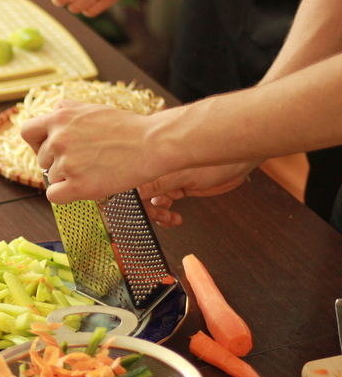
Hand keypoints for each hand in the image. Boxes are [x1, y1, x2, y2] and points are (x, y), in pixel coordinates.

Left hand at [21, 99, 160, 202]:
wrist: (151, 144)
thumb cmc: (127, 128)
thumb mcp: (93, 109)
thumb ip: (69, 109)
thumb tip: (56, 109)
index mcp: (60, 119)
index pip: (27, 132)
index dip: (37, 142)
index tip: (50, 148)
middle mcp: (58, 140)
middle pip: (42, 160)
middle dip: (58, 162)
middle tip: (84, 161)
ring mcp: (67, 163)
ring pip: (52, 178)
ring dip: (68, 177)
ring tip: (94, 169)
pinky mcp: (77, 186)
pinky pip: (54, 196)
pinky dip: (65, 195)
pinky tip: (84, 186)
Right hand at [138, 162, 258, 226]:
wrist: (240, 160)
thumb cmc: (216, 159)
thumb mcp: (184, 175)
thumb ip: (158, 184)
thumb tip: (135, 194)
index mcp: (155, 161)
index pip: (134, 182)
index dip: (134, 198)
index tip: (141, 211)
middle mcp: (159, 170)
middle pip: (141, 194)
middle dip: (148, 209)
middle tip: (160, 216)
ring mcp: (169, 179)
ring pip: (153, 201)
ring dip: (158, 213)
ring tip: (169, 218)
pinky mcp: (180, 187)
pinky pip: (166, 204)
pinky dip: (167, 214)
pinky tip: (175, 218)